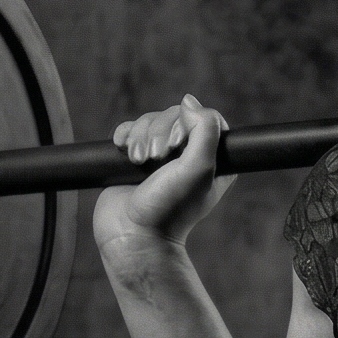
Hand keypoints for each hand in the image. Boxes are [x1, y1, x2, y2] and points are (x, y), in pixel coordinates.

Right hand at [90, 95, 235, 268]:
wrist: (133, 236)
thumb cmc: (170, 209)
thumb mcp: (199, 169)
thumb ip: (205, 131)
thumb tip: (189, 101)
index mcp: (213, 160)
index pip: (204, 118)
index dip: (187, 123)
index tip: (176, 147)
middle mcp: (188, 156)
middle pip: (173, 115)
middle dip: (158, 132)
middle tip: (153, 159)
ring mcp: (161, 157)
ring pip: (149, 121)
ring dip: (140, 137)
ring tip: (138, 162)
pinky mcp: (135, 159)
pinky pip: (129, 130)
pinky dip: (125, 136)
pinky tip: (123, 150)